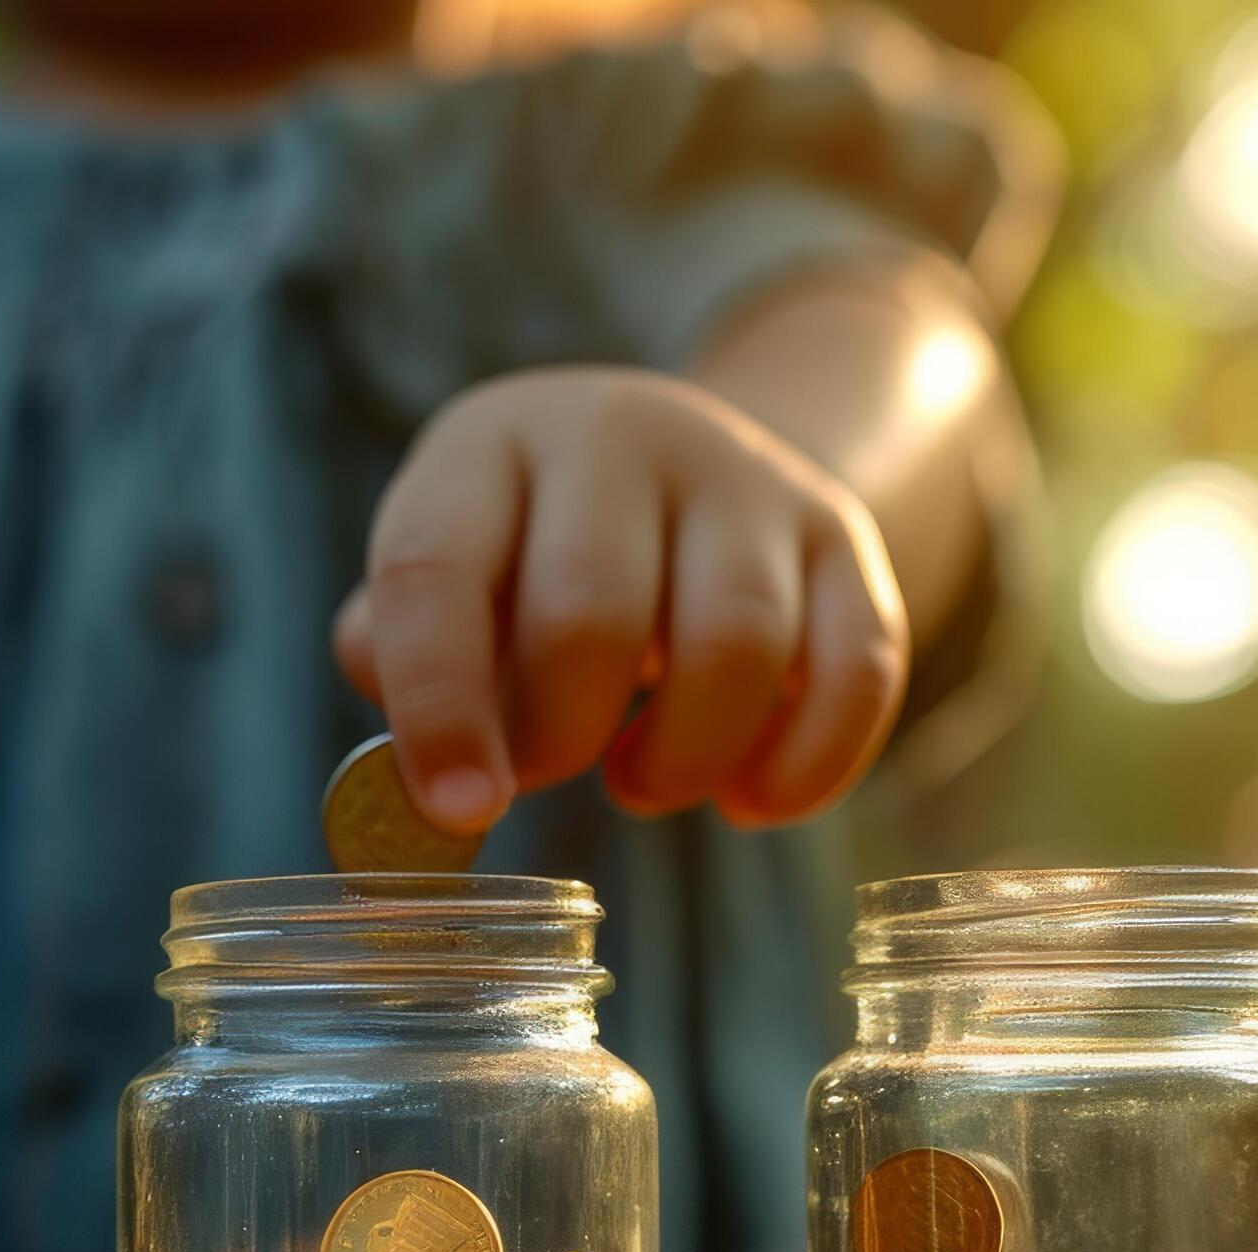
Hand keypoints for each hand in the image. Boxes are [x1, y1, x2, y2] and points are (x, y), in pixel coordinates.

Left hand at [333, 367, 909, 832]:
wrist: (680, 464)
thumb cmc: (526, 550)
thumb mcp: (448, 569)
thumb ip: (400, 654)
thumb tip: (421, 770)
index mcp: (488, 444)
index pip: (435, 568)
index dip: (438, 705)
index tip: (459, 809)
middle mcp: (619, 436)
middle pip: (591, 610)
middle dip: (560, 735)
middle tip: (547, 772)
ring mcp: (744, 478)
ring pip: (735, 642)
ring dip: (683, 759)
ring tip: (641, 784)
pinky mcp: (839, 537)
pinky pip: (857, 668)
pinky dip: (804, 766)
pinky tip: (748, 801)